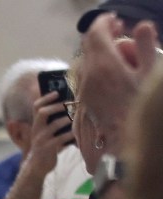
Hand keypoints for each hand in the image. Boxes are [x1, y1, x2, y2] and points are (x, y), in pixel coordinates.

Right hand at [23, 91, 74, 175]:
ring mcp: (41, 139)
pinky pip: (62, 138)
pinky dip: (71, 135)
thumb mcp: (46, 133)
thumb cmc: (47, 147)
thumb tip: (71, 109)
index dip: (46, 98)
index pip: (36, 106)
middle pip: (43, 112)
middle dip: (58, 107)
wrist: (37, 166)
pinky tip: (77, 134)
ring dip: (68, 120)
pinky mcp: (48, 148)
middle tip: (70, 104)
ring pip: (55, 124)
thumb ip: (53, 123)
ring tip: (76, 118)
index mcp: (35, 124)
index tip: (57, 92)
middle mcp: (36, 130)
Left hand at [79, 14, 158, 143]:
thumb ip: (145, 47)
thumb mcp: (151, 74)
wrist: (125, 141)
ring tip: (117, 50)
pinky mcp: (84, 99)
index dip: (104, 22)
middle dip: (101, 34)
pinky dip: (96, 66)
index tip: (114, 19)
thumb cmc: (141, 107)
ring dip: (99, 51)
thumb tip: (142, 26)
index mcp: (104, 64)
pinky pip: (86, 75)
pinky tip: (112, 71)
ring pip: (86, 60)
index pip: (96, 33)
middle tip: (117, 30)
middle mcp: (89, 75)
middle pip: (88, 45)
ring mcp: (84, 88)